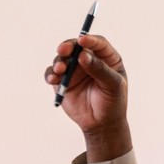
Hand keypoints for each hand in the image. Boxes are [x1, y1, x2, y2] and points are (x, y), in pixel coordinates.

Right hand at [42, 32, 131, 160]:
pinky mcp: (62, 82)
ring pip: (62, 59)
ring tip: (60, 71)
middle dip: (67, 46)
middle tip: (62, 50)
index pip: (97, 43)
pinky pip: (52, 74)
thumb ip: (99, 69)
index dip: (89, 40)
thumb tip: (82, 55)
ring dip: (58, 62)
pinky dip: (50, 74)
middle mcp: (88, 60)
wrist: (101, 124)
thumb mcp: (112, 85)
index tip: (82, 39)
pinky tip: (53, 79)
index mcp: (106, 58)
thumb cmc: (112, 102)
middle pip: (75, 47)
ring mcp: (74, 71)